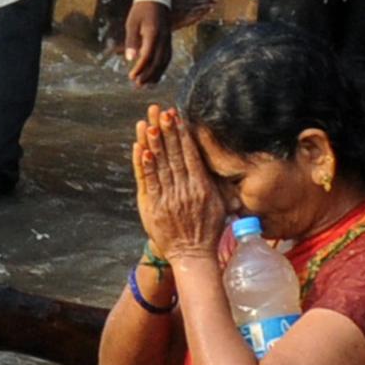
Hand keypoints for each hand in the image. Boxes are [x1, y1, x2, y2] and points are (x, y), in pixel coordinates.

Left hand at [124, 1, 171, 86]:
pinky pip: (167, 58)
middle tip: (138, 85)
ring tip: (146, 85)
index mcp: (153, 33)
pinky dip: (161, 69)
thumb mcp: (132, 23)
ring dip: (156, 75)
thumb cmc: (141, 11)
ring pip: (164, 62)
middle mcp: (163, 38)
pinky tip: (155, 77)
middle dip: (148, 75)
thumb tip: (130, 58)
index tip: (131, 77)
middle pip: (158, 62)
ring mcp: (168, 40)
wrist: (156, 0)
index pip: (147, 56)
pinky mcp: (169, 41)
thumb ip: (131, 41)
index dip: (140, 68)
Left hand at [132, 104, 225, 262]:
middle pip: (174, 154)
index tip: (176, 115)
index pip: (190, 154)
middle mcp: (185, 190)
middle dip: (166, 131)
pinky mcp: (154, 207)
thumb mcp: (221, 204)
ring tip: (147, 122)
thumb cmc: (207, 229)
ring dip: (153, 142)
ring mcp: (168, 198)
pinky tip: (140, 148)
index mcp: (202, 186)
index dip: (182, 133)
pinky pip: (148, 181)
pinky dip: (144, 164)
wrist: (192, 254)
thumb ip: (218, 183)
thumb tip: (224, 163)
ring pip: (159, 165)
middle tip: (159, 110)